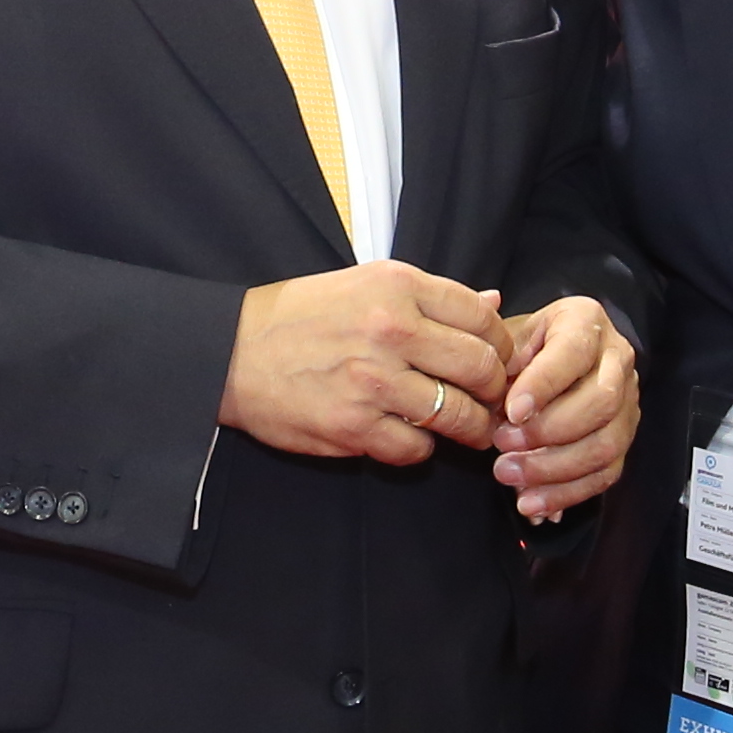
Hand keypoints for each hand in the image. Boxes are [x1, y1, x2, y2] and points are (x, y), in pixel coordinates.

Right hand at [224, 262, 508, 462]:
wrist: (231, 352)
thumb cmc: (299, 316)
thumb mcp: (364, 284)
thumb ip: (431, 297)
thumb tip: (494, 302)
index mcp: (396, 286)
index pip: (481, 316)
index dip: (501, 344)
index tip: (497, 360)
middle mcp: (390, 328)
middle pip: (481, 367)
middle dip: (496, 390)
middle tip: (492, 401)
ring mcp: (373, 380)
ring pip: (457, 414)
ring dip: (470, 428)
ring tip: (467, 429)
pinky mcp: (353, 426)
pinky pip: (416, 448)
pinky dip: (421, 448)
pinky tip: (411, 436)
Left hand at [488, 296, 637, 520]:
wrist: (550, 355)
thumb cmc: (523, 347)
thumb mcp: (506, 337)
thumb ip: (496, 359)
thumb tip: (490, 394)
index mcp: (585, 321)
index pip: (573, 353)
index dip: (543, 385)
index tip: (510, 411)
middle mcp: (617, 359)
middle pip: (601, 402)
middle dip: (548, 432)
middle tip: (501, 446)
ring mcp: (628, 402)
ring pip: (607, 444)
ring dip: (555, 469)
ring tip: (508, 476)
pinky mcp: (624, 439)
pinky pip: (606, 474)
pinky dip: (567, 494)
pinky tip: (533, 504)